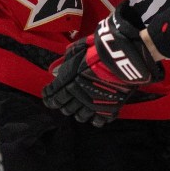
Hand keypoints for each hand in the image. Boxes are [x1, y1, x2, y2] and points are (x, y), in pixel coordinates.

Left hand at [42, 3, 162, 126]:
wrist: (122, 57)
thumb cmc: (99, 49)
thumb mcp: (79, 49)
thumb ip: (67, 59)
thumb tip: (58, 67)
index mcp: (68, 80)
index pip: (53, 95)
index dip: (49, 97)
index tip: (47, 96)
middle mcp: (77, 95)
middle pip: (65, 107)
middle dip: (62, 105)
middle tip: (63, 101)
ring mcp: (93, 104)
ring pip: (79, 116)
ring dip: (77, 113)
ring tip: (78, 109)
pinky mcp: (108, 109)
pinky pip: (98, 121)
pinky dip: (95, 119)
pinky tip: (94, 115)